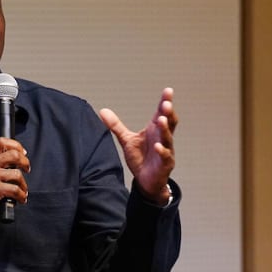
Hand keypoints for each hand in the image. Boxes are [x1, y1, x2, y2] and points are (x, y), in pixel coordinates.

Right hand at [0, 137, 30, 224]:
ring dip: (23, 184)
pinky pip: (15, 190)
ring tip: (22, 189)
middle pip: (14, 155)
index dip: (16, 145)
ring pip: (17, 174)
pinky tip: (20, 198)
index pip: (2, 142)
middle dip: (25, 162)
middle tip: (27, 169)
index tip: (22, 153)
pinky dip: (21, 195)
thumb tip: (15, 157)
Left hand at [99, 87, 178, 204]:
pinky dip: (162, 151)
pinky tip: (157, 146)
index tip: (168, 91)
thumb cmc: (140, 158)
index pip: (162, 113)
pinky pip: (165, 156)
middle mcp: (162, 138)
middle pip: (169, 122)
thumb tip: (102, 111)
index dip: (165, 102)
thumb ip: (116, 126)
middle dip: (168, 113)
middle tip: (166, 103)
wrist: (145, 181)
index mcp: (154, 130)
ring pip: (167, 138)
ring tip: (161, 120)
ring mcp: (165, 150)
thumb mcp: (127, 140)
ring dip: (165, 129)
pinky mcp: (165, 164)